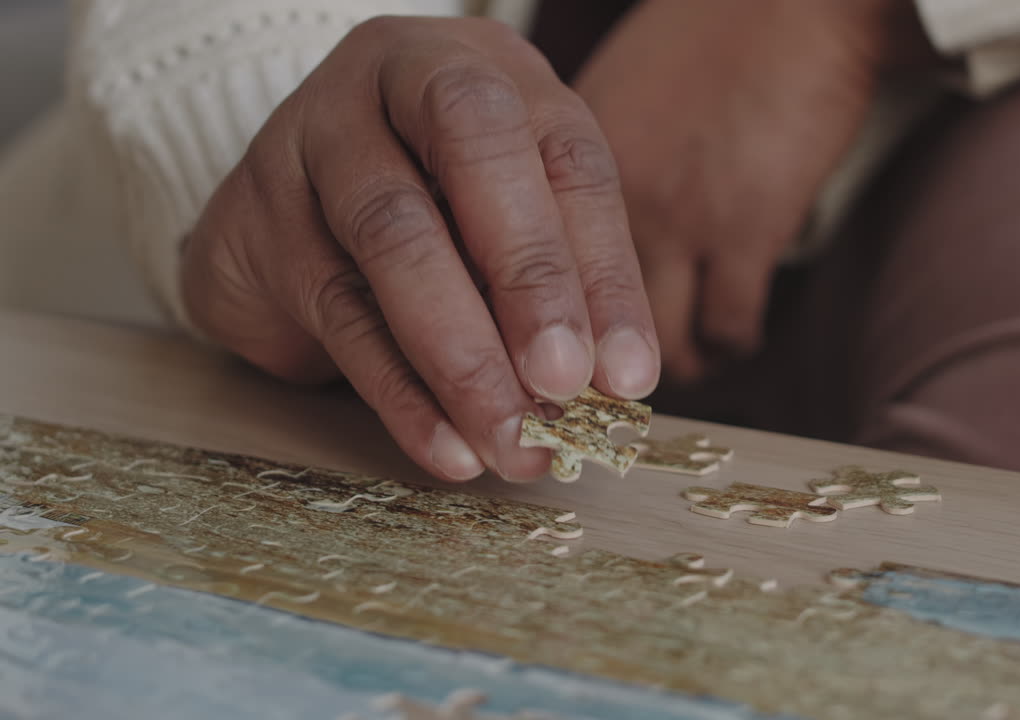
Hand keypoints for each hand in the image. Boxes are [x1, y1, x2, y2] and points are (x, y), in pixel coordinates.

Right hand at [181, 17, 659, 481]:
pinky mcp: (256, 215)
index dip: (604, 270)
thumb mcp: (511, 214)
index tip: (628, 374)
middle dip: (531, 280)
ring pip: (394, 237)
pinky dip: (400, 391)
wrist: (285, 196)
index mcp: (487, 72)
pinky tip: (447, 446)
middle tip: (565, 384)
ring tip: (511, 440)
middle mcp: (397, 79)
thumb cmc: (430, 201)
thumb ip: (566, 279)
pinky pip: (338, 310)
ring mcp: (312, 137)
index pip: (567, 158)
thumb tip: (619, 381)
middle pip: (473, 153)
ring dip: (463, 357)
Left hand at [575, 0, 928, 380]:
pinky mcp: (746, 232)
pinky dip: (733, 345)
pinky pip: (728, 328)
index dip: (543, 319)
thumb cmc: (708, 41)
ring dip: (672, 363)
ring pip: (656, 340)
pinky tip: (736, 334)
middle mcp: (607, 198)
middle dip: (595, 366)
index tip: (558, 346)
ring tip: (684, 361)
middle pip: (580, 320)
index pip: (531, 272)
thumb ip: (584, 165)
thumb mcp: (616, 96)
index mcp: (563, 161)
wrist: (792, 4)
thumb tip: (573, 230)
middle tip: (614, 382)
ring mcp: (676, 219)